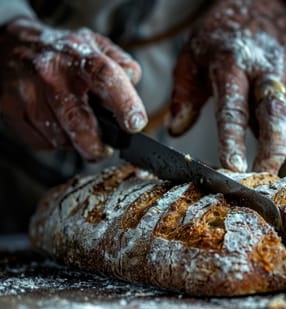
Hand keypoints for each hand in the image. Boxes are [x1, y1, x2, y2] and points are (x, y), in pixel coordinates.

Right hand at [0, 17, 146, 160]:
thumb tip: (134, 81)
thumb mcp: (94, 46)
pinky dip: (55, 141)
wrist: (11, 43)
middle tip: (104, 149)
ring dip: (75, 142)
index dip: (125, 103)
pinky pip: (41, 142)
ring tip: (77, 128)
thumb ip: (120, 62)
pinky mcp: (10, 108)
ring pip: (60, 138)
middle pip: (78, 122)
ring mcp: (27, 92)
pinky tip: (57, 125)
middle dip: (96, 145)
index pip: (105, 77)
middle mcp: (50, 73)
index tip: (135, 124)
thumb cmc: (62, 52)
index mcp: (78, 55)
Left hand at [169, 0, 285, 173]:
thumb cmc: (218, 43)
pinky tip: (273, 123)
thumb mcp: (190, 61)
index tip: (233, 168)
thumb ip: (183, 96)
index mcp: (231, 63)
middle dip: (272, 149)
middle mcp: (266, 65)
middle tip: (264, 175)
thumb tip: (175, 130)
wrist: (255, 13)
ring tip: (264, 149)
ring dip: (278, 140)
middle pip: (274, 113)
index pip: (232, 108)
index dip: (232, 140)